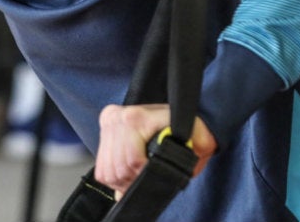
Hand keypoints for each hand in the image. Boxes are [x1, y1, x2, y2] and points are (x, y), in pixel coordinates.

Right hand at [94, 104, 216, 198]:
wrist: (179, 115)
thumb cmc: (188, 129)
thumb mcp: (198, 138)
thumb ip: (192, 152)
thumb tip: (173, 174)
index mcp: (137, 117)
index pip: (133, 160)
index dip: (144, 176)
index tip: (155, 179)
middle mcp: (118, 117)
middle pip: (118, 168)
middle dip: (133, 183)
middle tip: (147, 184)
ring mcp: (108, 124)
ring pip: (107, 171)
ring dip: (122, 183)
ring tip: (137, 182)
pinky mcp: (103, 132)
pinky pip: (101, 169)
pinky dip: (113, 179)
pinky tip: (128, 176)